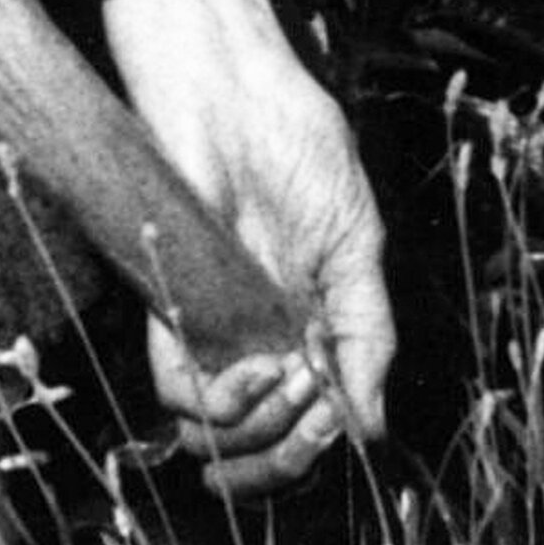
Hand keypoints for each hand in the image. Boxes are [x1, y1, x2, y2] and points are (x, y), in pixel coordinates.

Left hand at [103, 0, 394, 496]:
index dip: (324, 444)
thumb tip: (371, 428)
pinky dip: (219, 403)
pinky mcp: (172, 310)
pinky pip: (178, 393)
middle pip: (264, 443)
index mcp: (311, 325)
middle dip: (293, 450)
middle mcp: (259, 337)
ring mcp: (215, 328)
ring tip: (286, 378)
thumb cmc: (299, 148)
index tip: (340, 427)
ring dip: (262, 432)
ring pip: (220, 433)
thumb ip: (367, 337)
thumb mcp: (358, 246)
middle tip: (313, 405)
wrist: (234, 94)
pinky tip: (252, 370)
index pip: (309, 423)